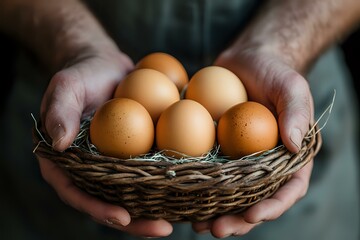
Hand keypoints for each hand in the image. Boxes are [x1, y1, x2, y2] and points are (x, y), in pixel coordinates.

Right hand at [38, 47, 172, 237]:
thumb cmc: (82, 74)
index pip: (75, 191)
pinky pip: (148, 171)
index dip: (97, 208)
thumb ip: (59, 112)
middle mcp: (89, 168)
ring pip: (132, 192)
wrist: (107, 66)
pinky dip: (164, 181)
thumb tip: (58, 143)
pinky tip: (186, 187)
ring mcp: (113, 162)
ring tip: (178, 219)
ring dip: (153, 208)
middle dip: (134, 220)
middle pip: (107, 201)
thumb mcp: (66, 86)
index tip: (123, 218)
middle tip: (161, 228)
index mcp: (65, 160)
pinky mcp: (133, 153)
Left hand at [192, 45, 314, 237]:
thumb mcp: (290, 86)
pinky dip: (199, 188)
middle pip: (256, 200)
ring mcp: (240, 158)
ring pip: (231, 194)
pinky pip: (210, 173)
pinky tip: (184, 197)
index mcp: (289, 155)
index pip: (289, 188)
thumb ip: (296, 113)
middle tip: (217, 229)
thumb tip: (295, 145)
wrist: (247, 61)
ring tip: (199, 226)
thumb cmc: (274, 72)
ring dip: (216, 212)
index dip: (272, 206)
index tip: (252, 215)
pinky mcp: (219, 150)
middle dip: (239, 220)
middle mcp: (265, 162)